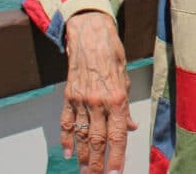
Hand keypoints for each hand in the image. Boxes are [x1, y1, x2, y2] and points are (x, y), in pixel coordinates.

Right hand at [59, 11, 138, 173]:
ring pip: (80, 135)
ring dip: (82, 156)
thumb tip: (129, 127)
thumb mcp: (126, 79)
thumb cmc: (112, 54)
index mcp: (117, 98)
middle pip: (97, 140)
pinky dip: (66, 139)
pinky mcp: (68, 96)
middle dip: (98, 163)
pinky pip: (66, 122)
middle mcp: (98, 102)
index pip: (117, 135)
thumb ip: (126, 107)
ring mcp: (81, 100)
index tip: (116, 172)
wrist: (90, 35)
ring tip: (84, 170)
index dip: (117, 156)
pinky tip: (67, 152)